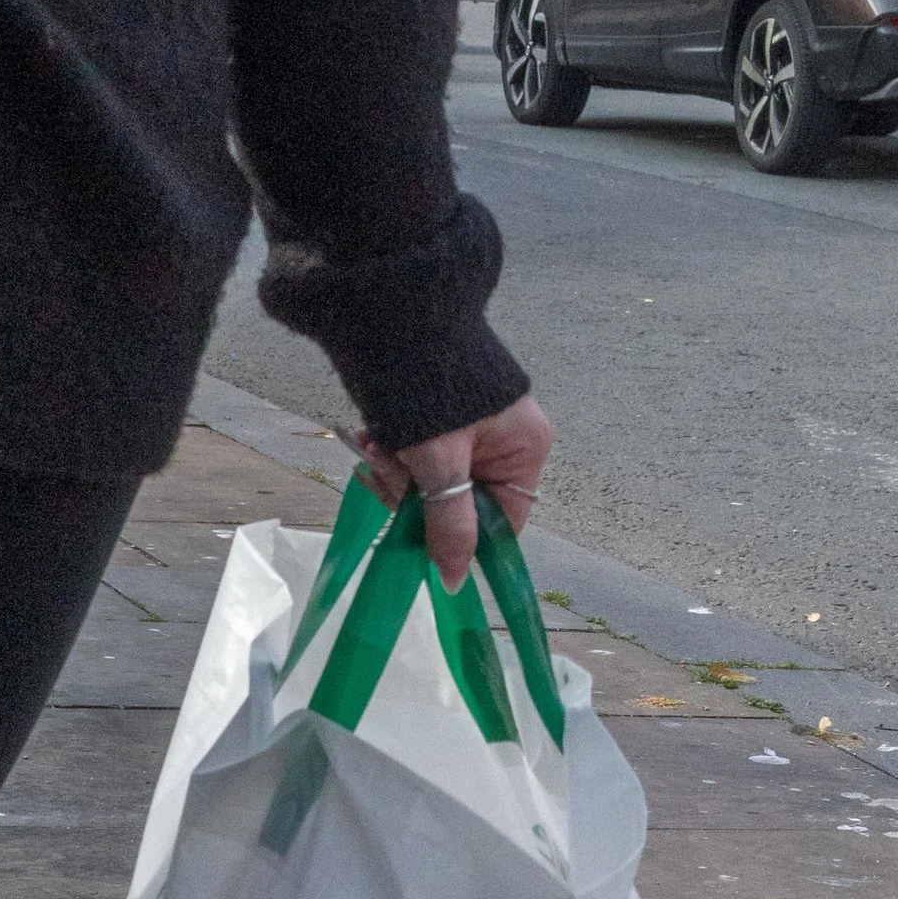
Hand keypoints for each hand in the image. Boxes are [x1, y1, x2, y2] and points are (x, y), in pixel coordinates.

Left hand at [359, 392, 553, 589]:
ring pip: (433, 482)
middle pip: (462, 503)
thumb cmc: (428, 390)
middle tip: (383, 473)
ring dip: (398, 473)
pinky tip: (373, 437)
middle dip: (415, 495)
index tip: (421, 542)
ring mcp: (473, 428)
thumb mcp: (440, 464)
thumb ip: (450, 525)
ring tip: (374, 446)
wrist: (392, 316)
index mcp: (524, 447)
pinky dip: (395, 453)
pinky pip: (421, 457)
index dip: (462, 538)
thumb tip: (455, 583)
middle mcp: (505, 440)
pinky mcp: (442, 418)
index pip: (503, 520)